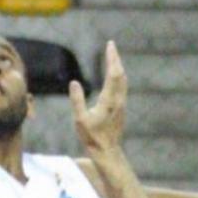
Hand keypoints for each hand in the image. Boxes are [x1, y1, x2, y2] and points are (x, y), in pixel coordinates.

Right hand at [68, 41, 126, 157]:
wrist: (107, 151)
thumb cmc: (92, 137)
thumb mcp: (80, 120)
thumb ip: (77, 100)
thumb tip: (74, 82)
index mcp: (109, 100)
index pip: (113, 74)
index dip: (112, 59)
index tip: (110, 45)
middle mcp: (118, 100)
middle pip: (120, 74)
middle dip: (116, 59)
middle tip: (111, 46)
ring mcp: (121, 104)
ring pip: (123, 80)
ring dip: (118, 67)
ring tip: (113, 57)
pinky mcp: (121, 108)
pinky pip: (122, 86)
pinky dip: (118, 76)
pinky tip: (115, 74)